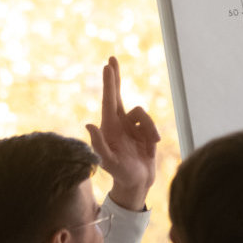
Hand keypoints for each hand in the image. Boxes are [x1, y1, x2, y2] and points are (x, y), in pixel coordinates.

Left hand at [85, 56, 161, 210]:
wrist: (137, 182)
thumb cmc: (120, 174)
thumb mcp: (108, 162)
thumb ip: (99, 145)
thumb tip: (88, 124)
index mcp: (108, 127)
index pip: (109, 101)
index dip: (109, 83)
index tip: (108, 66)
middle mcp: (119, 123)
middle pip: (117, 95)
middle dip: (115, 78)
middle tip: (111, 59)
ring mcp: (131, 126)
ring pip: (143, 114)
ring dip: (149, 129)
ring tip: (150, 146)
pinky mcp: (144, 130)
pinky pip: (151, 125)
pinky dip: (153, 136)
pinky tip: (150, 148)